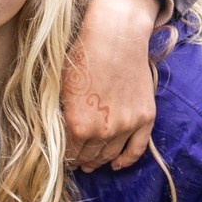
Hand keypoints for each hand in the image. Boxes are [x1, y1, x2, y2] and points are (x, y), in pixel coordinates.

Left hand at [63, 0, 167, 170]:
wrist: (115, 36)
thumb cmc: (82, 57)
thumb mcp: (60, 88)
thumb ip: (60, 116)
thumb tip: (56, 134)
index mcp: (77, 125)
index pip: (68, 154)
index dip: (63, 158)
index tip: (60, 159)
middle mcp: (102, 130)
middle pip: (89, 157)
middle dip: (80, 161)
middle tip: (74, 163)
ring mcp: (127, 126)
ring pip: (110, 154)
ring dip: (99, 162)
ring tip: (91, 164)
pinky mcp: (145, 117)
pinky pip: (137, 148)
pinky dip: (126, 160)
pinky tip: (116, 165)